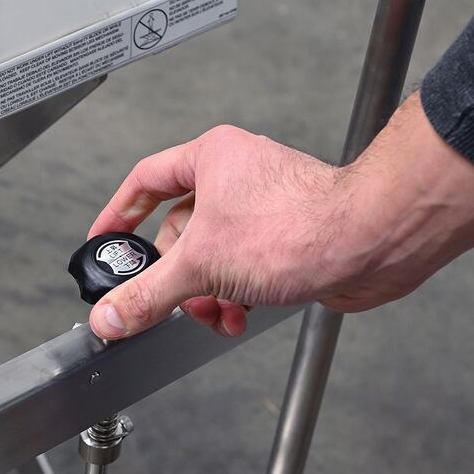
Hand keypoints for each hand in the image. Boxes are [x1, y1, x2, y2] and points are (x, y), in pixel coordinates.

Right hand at [85, 92, 473, 338]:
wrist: (368, 245)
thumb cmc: (301, 227)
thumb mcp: (202, 265)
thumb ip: (149, 293)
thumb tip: (111, 315)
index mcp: (211, 158)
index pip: (145, 181)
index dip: (119, 214)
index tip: (105, 242)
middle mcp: (237, 178)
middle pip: (180, 231)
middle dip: (178, 276)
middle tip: (170, 302)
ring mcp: (262, 211)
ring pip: (213, 258)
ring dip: (209, 294)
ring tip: (218, 313)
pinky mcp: (285, 242)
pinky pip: (242, 272)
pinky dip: (236, 297)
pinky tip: (242, 314)